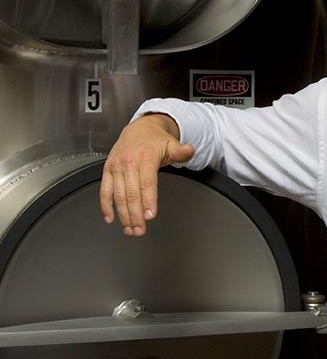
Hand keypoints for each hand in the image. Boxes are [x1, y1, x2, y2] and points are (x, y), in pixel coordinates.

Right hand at [100, 114, 194, 235]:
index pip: (147, 183)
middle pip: (131, 193)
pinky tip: (110, 218)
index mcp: (145, 157)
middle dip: (135, 215)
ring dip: (123, 215)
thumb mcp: (171, 143)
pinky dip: (105, 206)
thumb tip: (190, 150)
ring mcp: (116, 167)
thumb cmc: (155, 140)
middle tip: (140, 230)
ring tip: (130, 229)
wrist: (139, 128)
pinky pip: (104, 190)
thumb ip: (181, 151)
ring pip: (117, 195)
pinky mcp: (107, 170)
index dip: (148, 201)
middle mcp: (128, 162)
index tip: (150, 216)